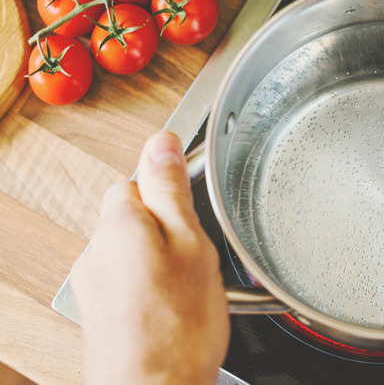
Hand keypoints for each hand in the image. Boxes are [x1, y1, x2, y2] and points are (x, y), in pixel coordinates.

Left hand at [71, 132, 228, 384]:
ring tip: (191, 287)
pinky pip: (129, 278)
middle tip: (200, 255)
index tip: (195, 210)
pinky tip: (175, 307)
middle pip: (136, 213)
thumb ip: (171, 190)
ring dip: (161, 257)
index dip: (173, 191)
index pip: (139, 177)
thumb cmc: (177, 330)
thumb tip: (160, 142)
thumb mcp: (191, 245)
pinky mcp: (100, 309)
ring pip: (134, 247)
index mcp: (119, 222)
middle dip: (169, 227)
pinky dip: (150, 284)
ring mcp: (94, 281)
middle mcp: (96, 248)